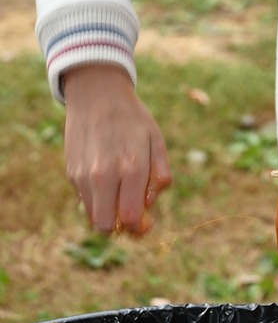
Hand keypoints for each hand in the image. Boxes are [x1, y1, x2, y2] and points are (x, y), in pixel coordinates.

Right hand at [64, 64, 171, 234]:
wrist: (97, 95)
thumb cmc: (132, 119)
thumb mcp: (157, 140)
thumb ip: (160, 175)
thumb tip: (149, 205)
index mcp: (132, 167)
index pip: (131, 218)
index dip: (140, 228)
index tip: (145, 222)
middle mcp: (105, 175)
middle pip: (107, 226)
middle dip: (121, 227)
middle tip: (130, 213)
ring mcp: (84, 175)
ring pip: (93, 217)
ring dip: (107, 214)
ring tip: (119, 193)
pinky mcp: (72, 173)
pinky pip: (85, 201)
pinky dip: (96, 199)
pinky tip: (105, 177)